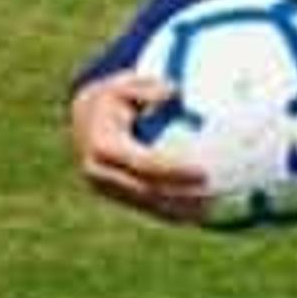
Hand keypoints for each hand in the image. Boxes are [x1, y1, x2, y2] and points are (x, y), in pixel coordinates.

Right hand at [67, 69, 211, 223]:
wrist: (83, 121)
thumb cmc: (111, 98)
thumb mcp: (122, 84)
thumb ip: (145, 86)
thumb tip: (173, 90)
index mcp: (103, 147)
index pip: (145, 165)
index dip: (174, 171)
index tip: (203, 172)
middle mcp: (100, 173)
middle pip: (148, 191)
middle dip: (181, 197)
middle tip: (213, 196)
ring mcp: (105, 188)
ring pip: (148, 205)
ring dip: (180, 211)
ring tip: (212, 209)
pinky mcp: (113, 196)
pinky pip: (146, 207)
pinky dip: (172, 212)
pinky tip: (200, 212)